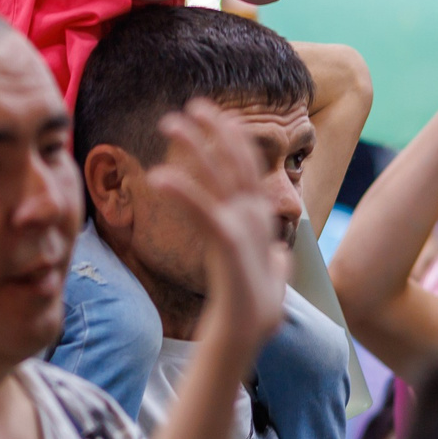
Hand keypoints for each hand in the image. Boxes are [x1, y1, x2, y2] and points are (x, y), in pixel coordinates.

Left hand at [154, 98, 292, 351]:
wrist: (246, 335)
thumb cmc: (255, 309)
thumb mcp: (273, 275)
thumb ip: (275, 260)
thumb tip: (278, 256)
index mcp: (260, 218)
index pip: (249, 167)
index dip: (234, 138)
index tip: (216, 115)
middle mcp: (254, 215)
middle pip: (236, 160)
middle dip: (217, 128)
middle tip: (194, 103)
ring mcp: (243, 227)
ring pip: (218, 174)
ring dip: (196, 143)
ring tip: (171, 122)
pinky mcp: (228, 243)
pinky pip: (201, 210)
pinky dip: (183, 191)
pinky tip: (159, 176)